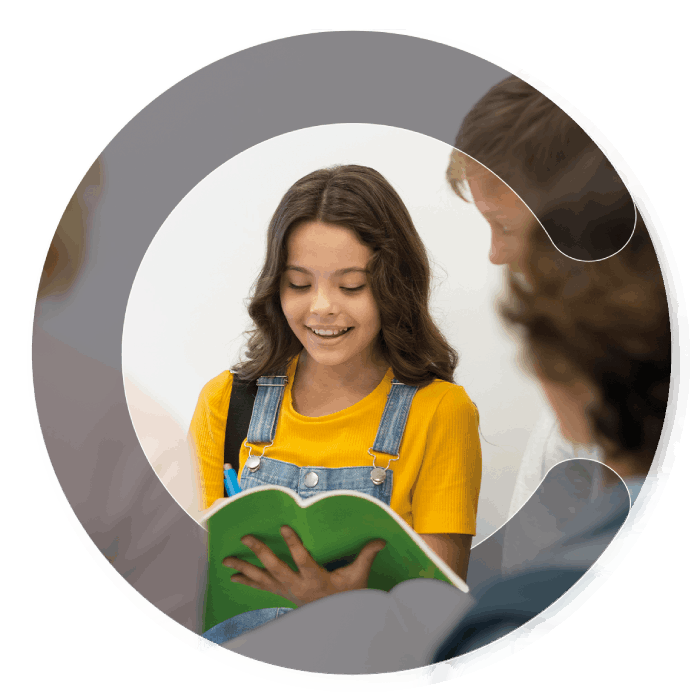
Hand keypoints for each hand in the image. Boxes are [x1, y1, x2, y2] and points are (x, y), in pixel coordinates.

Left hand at [222, 525, 385, 607]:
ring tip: (227, 560)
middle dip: (259, 553)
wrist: (338, 623)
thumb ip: (366, 555)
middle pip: (275, 568)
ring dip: (244, 568)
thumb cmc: (348, 597)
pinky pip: (261, 588)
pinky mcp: (282, 595)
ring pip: (262, 579)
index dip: (293, 544)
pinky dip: (247, 581)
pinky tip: (234, 576)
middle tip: (246, 538)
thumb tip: (381, 539)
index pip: (303, 559)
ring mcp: (287, 592)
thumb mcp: (358, 577)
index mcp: (315, 579)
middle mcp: (297, 587)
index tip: (284, 527)